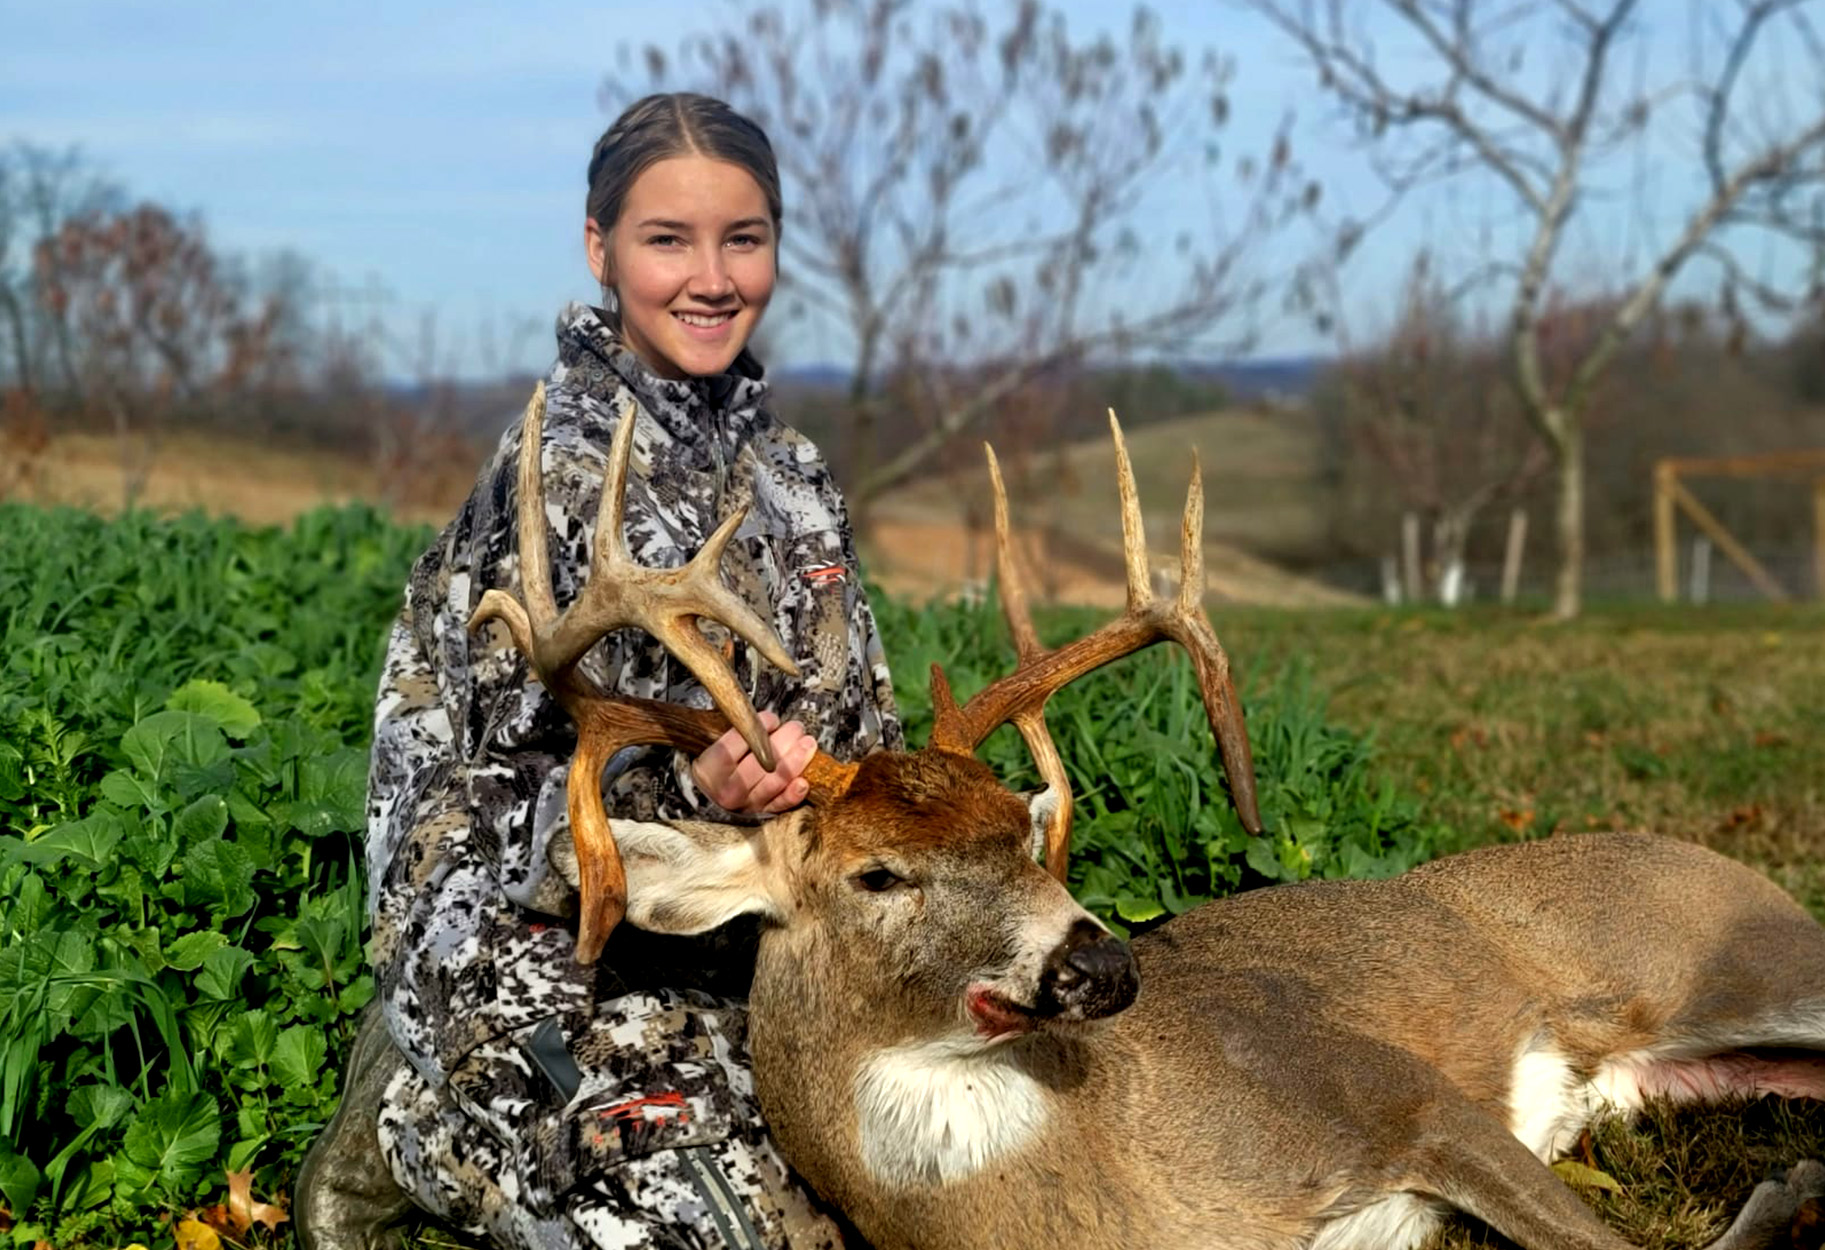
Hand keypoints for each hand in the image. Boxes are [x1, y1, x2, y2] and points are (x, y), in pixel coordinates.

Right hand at [690, 711, 818, 815]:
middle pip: (761, 761)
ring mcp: (746, 804)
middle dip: (785, 740)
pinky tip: (804, 781)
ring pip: (775, 780)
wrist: (711, 797)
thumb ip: (737, 731)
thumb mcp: (715, 745)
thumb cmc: (717, 765)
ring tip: (808, 744)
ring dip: (796, 760)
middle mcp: (727, 788)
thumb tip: (766, 720)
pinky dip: (794, 793)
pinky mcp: (761, 813)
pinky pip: (780, 804)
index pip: (737, 743)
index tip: (772, 718)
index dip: (759, 727)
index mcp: (711, 767)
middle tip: (796, 727)